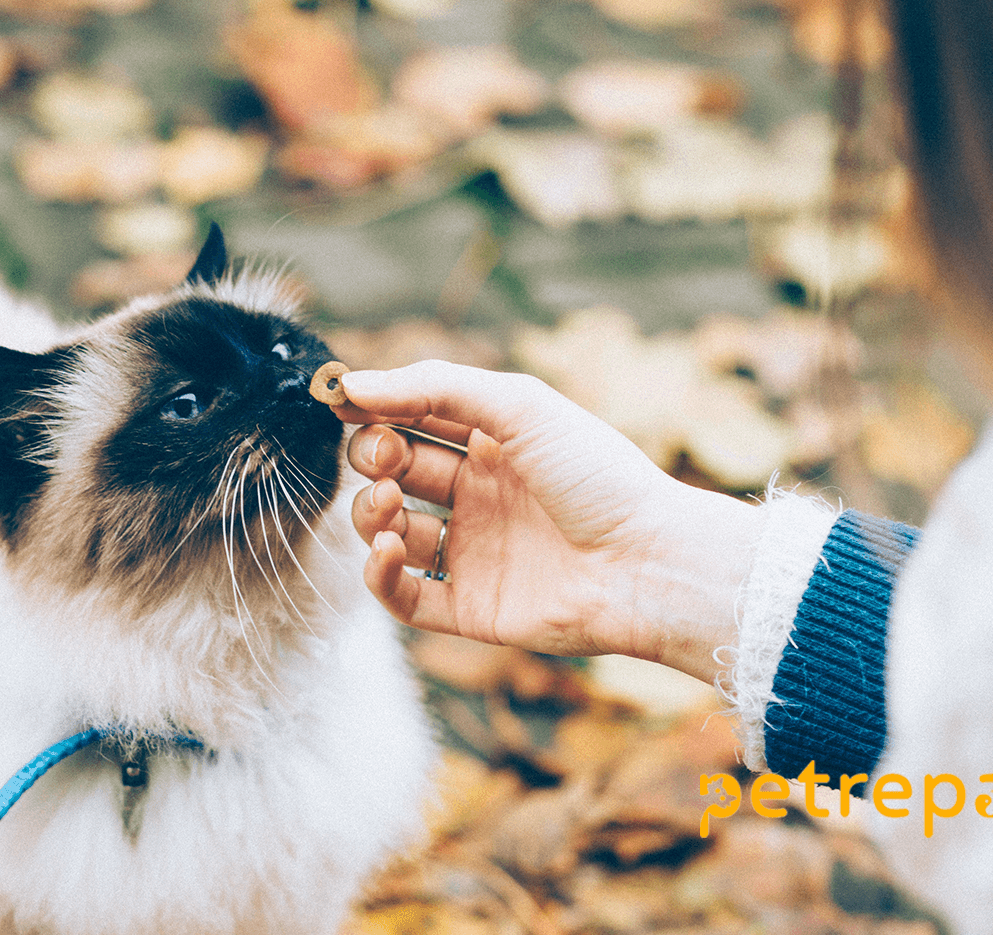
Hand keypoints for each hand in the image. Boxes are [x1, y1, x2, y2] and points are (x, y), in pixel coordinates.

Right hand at [336, 360, 764, 683]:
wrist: (648, 561)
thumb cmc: (597, 475)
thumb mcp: (518, 406)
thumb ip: (433, 387)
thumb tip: (353, 385)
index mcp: (493, 445)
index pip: (413, 420)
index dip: (376, 411)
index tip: (344, 404)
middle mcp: (478, 497)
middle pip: (394, 473)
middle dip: (372, 459)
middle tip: (385, 458)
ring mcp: (472, 553)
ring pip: (389, 532)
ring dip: (371, 513)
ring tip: (392, 506)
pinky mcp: (469, 608)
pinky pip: (402, 596)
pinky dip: (379, 574)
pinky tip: (390, 549)